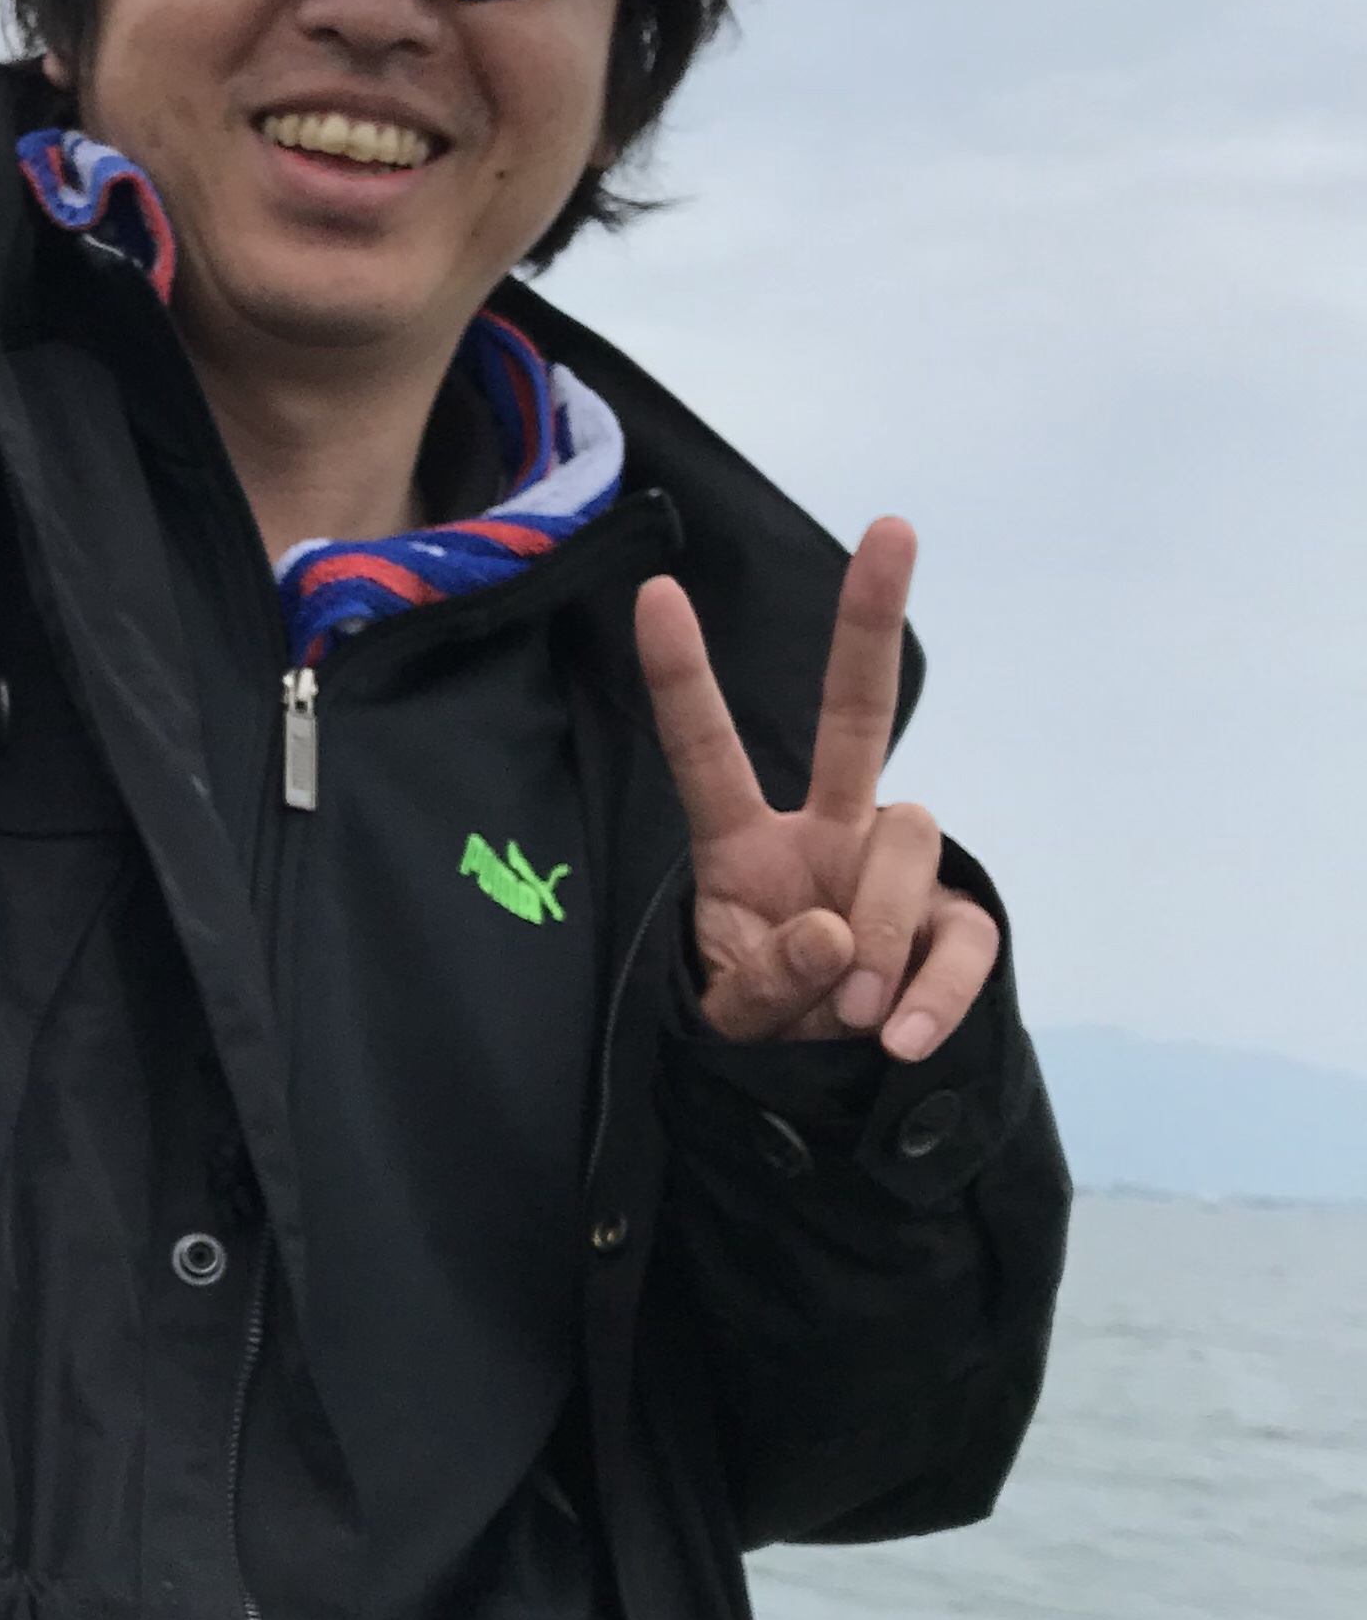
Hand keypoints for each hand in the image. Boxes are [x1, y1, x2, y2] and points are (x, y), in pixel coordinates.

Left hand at [634, 517, 999, 1061]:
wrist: (828, 1093)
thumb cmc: (765, 1026)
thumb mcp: (732, 1017)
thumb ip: (766, 980)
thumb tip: (837, 938)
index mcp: (742, 843)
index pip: (707, 751)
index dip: (683, 679)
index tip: (655, 593)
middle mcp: (826, 832)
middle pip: (855, 712)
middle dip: (870, 621)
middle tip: (892, 526)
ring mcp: (895, 870)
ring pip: (909, 839)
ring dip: (883, 928)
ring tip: (854, 1012)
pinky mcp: (955, 922)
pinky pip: (965, 936)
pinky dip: (937, 991)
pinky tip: (901, 1038)